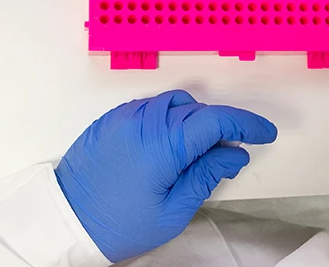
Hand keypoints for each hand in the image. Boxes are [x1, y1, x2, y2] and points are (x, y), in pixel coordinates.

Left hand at [55, 90, 276, 262]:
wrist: (65, 222)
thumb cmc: (116, 224)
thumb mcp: (172, 211)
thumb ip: (207, 176)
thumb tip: (234, 154)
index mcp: (163, 145)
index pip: (216, 120)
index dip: (246, 124)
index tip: (264, 133)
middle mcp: (143, 121)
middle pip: (197, 109)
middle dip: (220, 125)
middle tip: (231, 151)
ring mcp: (124, 117)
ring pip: (173, 103)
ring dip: (193, 118)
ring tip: (198, 148)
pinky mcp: (110, 119)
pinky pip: (149, 107)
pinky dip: (167, 118)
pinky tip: (169, 142)